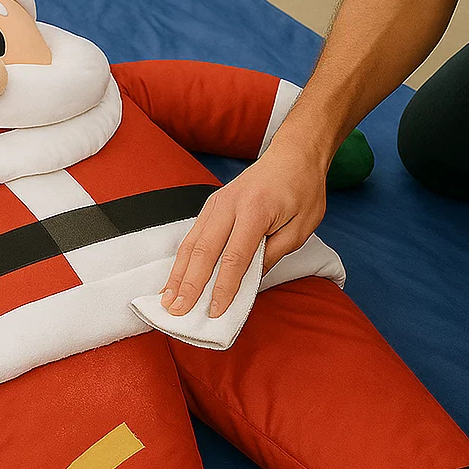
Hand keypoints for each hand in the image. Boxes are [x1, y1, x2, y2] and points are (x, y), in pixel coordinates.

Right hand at [162, 142, 327, 317]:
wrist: (293, 156)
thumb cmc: (302, 191)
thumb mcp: (300, 228)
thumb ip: (273, 255)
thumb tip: (248, 283)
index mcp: (255, 210)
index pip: (234, 257)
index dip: (223, 287)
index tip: (214, 311)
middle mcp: (229, 205)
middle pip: (204, 251)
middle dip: (190, 285)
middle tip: (178, 312)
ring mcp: (216, 203)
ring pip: (191, 244)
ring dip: (178, 275)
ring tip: (167, 300)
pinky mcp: (211, 206)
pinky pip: (192, 236)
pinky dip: (181, 261)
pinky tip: (174, 279)